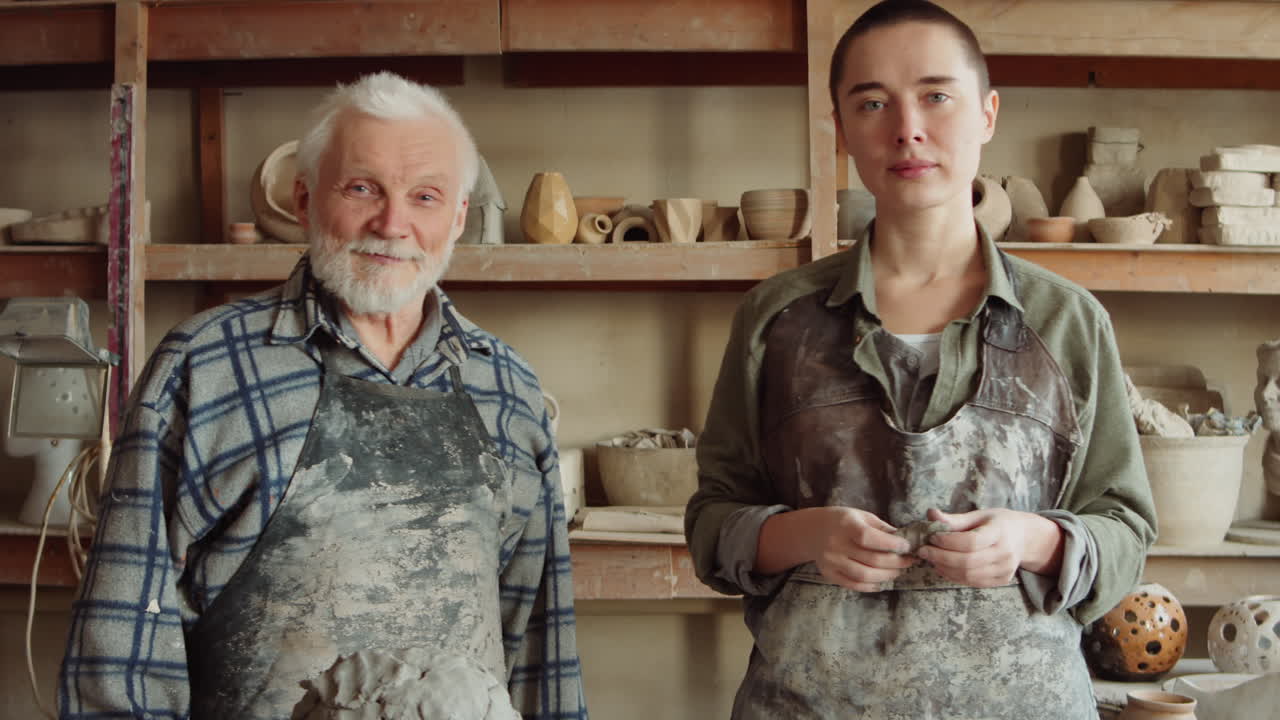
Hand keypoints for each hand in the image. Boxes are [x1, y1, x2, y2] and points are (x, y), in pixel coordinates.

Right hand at [809, 507, 916, 592]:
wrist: (811, 531)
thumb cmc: (841, 520)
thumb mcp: (861, 516)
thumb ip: (882, 528)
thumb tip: (904, 541)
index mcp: (846, 525)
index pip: (869, 538)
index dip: (891, 544)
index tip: (907, 546)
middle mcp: (836, 544)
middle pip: (871, 559)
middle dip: (896, 562)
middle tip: (908, 561)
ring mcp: (831, 561)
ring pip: (864, 575)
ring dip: (887, 575)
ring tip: (897, 571)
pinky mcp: (829, 574)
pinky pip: (853, 585)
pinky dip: (871, 586)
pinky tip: (882, 581)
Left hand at [915, 508, 1061, 587]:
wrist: (1024, 537)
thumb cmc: (997, 523)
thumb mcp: (979, 515)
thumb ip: (955, 519)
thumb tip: (931, 514)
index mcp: (1000, 532)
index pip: (971, 542)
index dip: (948, 542)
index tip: (932, 537)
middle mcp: (1005, 553)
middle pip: (968, 562)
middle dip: (941, 557)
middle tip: (923, 551)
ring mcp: (1005, 570)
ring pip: (969, 575)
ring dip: (944, 568)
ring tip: (930, 558)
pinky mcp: (1002, 580)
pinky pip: (973, 582)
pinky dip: (954, 576)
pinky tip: (942, 567)